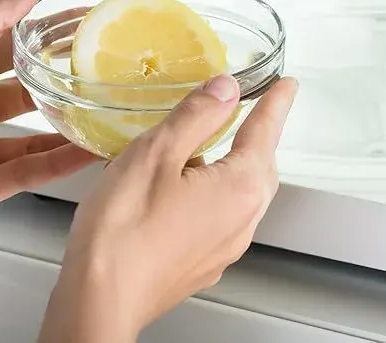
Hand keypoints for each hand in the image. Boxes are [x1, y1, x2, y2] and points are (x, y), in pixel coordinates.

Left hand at [0, 0, 96, 247]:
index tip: (79, 21)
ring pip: (36, 134)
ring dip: (68, 125)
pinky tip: (86, 152)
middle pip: (27, 90)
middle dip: (62, 80)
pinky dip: (62, 163)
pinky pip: (32, 171)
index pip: (10, 45)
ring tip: (100, 112)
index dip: (45, 32)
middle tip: (99, 69)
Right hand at [39, 74, 297, 342]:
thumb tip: (227, 87)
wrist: (98, 300)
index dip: (276, 103)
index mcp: (239, 187)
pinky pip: (222, 216)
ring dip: (234, 164)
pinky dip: (214, 190)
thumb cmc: (124, 229)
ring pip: (242, 193)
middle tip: (255, 110)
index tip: (287, 85)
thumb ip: (198, 115)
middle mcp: (243, 220)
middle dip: (259, 135)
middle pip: (261, 166)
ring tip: (211, 144)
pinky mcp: (203, 263)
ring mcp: (224, 247)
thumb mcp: (158, 152)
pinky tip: (184, 187)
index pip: (266, 131)